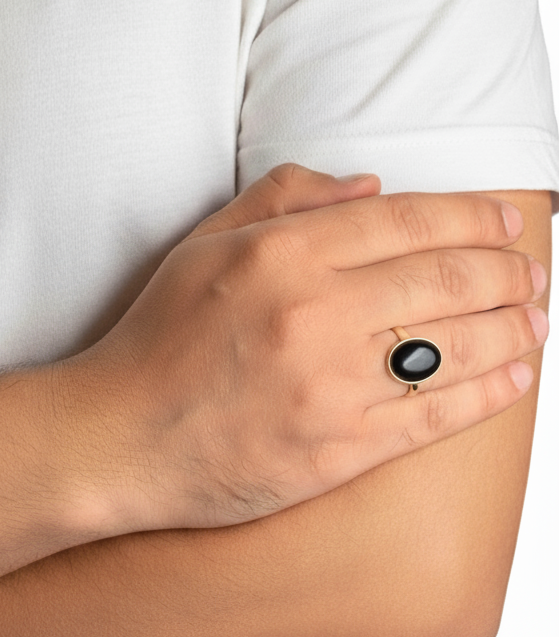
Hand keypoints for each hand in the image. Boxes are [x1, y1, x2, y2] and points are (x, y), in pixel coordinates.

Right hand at [60, 164, 547, 532]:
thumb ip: (284, 200)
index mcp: (281, 254)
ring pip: (453, 347)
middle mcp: (314, 314)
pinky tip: (516, 377)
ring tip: (537, 319)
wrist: (120, 437)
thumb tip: (371, 186)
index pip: (407, 220)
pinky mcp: (338, 450)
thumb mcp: (203, 245)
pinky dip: (487, 394)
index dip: (472, 217)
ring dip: (512, 329)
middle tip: (533, 272)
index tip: (507, 220)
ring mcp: (330, 387)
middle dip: (508, 271)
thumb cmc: (158, 337)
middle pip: (446, 280)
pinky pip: (433, 416)